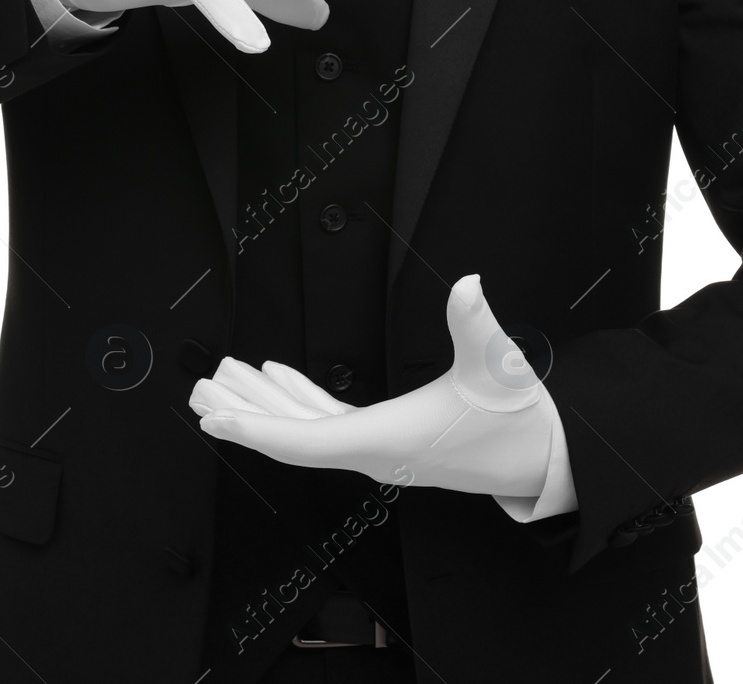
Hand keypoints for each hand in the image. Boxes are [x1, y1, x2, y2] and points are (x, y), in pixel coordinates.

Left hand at [189, 274, 554, 498]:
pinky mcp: (388, 438)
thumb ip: (477, 324)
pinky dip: (299, 401)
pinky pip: (328, 423)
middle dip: (242, 413)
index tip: (216, 417)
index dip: (256, 427)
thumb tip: (469, 285)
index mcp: (387, 439)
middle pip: (290, 437)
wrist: (544, 459)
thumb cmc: (518, 420)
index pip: (304, 440)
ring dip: (263, 404)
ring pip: (304, 429)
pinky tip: (278, 377)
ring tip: (223, 382)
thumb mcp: (498, 367)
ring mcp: (378, 447)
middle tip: (197, 394)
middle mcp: (373, 450)